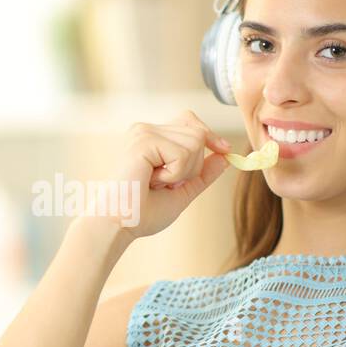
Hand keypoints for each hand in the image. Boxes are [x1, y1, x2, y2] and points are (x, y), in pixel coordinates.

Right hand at [111, 110, 232, 241]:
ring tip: (157, 183)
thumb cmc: (143, 212)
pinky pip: (183, 153)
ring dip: (183, 172)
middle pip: (198, 133)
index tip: (225, 150)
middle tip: (166, 183)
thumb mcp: (182, 191)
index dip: (210, 135)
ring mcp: (144, 132)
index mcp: (152, 138)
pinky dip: (175, 174)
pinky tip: (152, 181)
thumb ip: (203, 174)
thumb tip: (225, 157)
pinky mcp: (144, 140)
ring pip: (195, 142)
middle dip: (193, 165)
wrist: (119, 223)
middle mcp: (147, 130)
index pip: (191, 122)